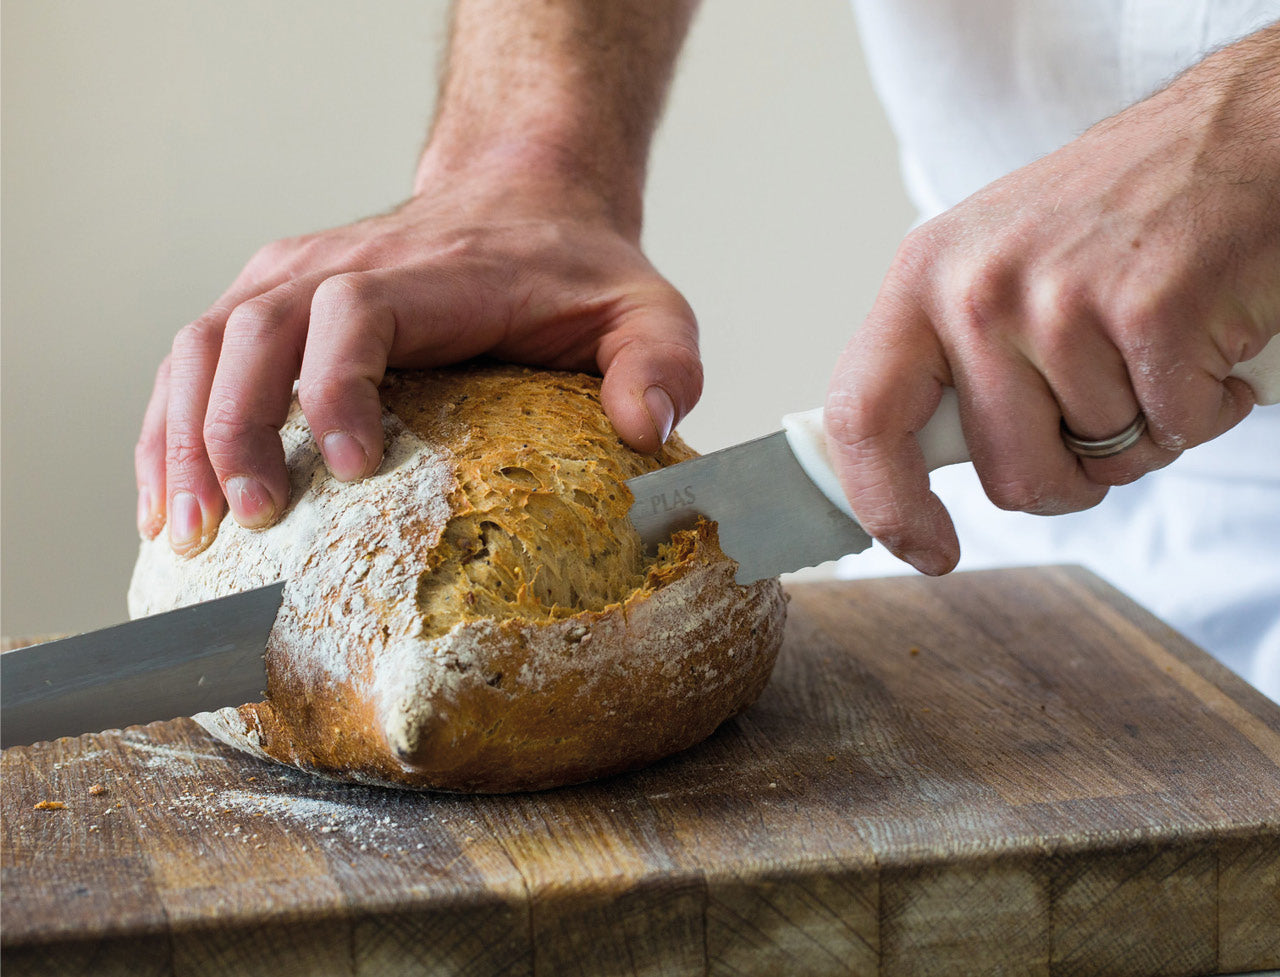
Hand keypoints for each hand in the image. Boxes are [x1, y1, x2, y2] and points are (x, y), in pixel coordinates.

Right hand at [135, 183, 700, 554]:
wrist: (525, 199)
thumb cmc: (578, 271)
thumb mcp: (649, 310)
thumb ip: (663, 362)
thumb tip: (646, 431)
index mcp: (430, 274)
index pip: (354, 313)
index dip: (336, 385)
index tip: (350, 468)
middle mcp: (341, 267)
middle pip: (252, 332)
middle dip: (236, 430)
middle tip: (246, 524)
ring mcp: (293, 280)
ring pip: (202, 345)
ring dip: (182, 436)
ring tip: (187, 530)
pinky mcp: (268, 303)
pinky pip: (193, 360)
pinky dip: (170, 426)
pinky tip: (168, 499)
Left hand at [822, 70, 1279, 575]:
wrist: (1255, 132)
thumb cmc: (1123, 215)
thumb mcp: (998, 262)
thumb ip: (954, 359)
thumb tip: (912, 470)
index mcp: (924, 277)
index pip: (861, 416)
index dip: (886, 506)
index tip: (928, 552)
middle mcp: (980, 288)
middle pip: (1010, 474)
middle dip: (1072, 474)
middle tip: (1110, 406)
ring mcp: (1064, 299)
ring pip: (1102, 458)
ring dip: (1148, 430)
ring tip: (1160, 345)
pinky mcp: (1154, 312)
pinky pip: (1179, 430)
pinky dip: (1211, 408)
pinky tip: (1212, 336)